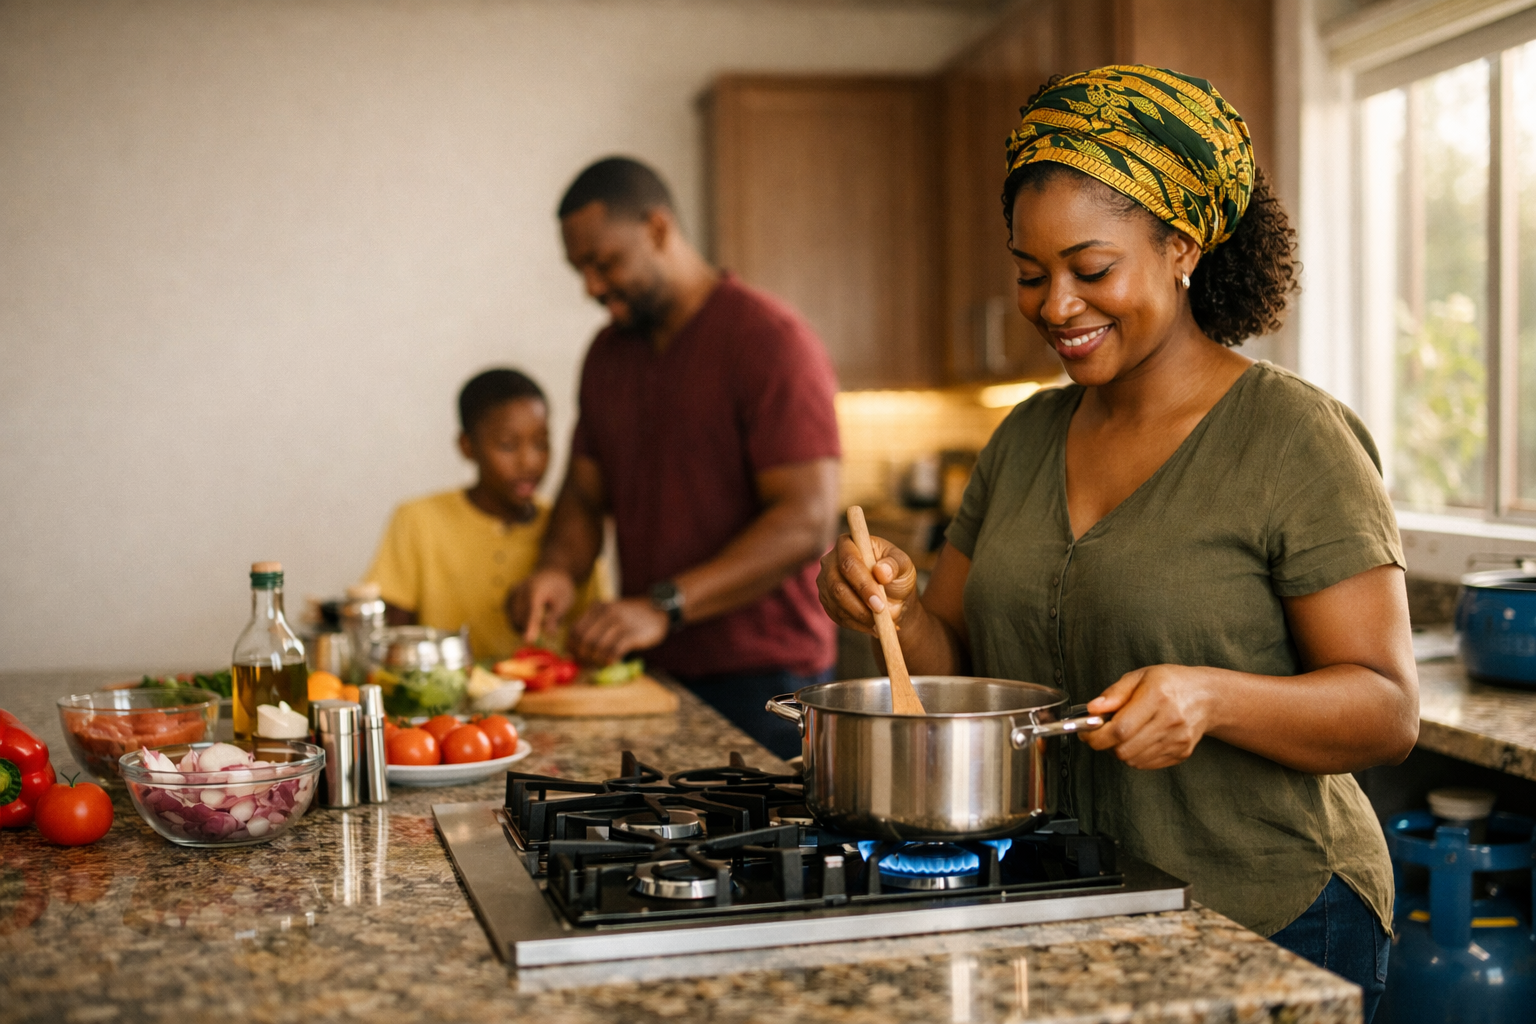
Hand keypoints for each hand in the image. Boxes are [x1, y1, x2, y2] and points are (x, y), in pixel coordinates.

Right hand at [507, 568, 577, 642]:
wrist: (551, 573)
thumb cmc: (560, 588)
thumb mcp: (565, 602)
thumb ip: (555, 618)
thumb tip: (548, 634)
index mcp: (535, 590)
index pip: (531, 611)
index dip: (530, 627)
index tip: (528, 640)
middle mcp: (518, 590)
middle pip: (519, 618)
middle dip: (530, 629)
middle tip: (546, 629)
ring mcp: (511, 594)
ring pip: (514, 620)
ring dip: (525, 627)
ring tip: (542, 618)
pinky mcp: (507, 599)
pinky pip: (511, 618)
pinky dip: (520, 622)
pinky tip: (533, 617)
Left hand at [570, 598, 668, 664]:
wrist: (658, 609)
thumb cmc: (631, 616)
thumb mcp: (610, 614)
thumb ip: (594, 628)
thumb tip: (576, 652)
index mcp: (597, 608)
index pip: (575, 630)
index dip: (572, 647)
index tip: (577, 657)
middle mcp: (606, 613)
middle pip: (584, 640)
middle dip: (583, 656)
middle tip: (588, 664)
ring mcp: (620, 623)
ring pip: (598, 647)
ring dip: (597, 659)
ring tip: (602, 662)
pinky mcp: (632, 634)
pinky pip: (614, 651)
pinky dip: (610, 659)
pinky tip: (613, 661)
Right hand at [816, 533, 918, 634]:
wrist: (892, 599)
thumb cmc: (897, 576)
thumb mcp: (904, 566)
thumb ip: (895, 565)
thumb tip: (881, 571)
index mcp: (849, 543)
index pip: (849, 561)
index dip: (862, 583)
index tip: (879, 601)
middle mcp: (831, 560)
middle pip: (837, 584)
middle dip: (860, 603)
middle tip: (881, 614)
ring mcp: (825, 581)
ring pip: (836, 602)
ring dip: (860, 615)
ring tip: (880, 621)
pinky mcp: (826, 600)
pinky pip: (836, 615)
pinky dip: (856, 623)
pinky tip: (871, 624)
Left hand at [1079, 665, 1215, 769]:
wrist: (1207, 697)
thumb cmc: (1169, 683)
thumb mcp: (1140, 676)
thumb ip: (1114, 693)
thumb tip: (1092, 710)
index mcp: (1158, 696)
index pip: (1120, 729)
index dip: (1097, 735)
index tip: (1086, 732)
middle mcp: (1170, 720)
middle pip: (1124, 749)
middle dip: (1105, 744)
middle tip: (1102, 732)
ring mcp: (1178, 740)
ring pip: (1133, 760)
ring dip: (1119, 750)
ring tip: (1123, 733)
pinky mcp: (1181, 753)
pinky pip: (1146, 764)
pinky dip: (1134, 755)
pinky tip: (1138, 739)